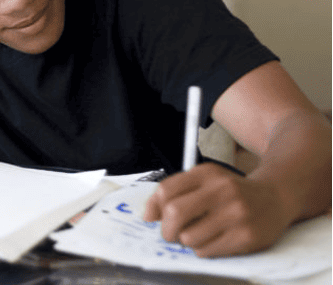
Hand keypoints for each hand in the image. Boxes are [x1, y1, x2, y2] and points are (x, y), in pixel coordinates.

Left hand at [143, 163, 292, 257]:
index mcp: (207, 173)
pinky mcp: (247, 236)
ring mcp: (237, 213)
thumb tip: (147, 216)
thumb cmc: (232, 191)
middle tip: (170, 234)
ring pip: (189, 237)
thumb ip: (174, 192)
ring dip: (187, 241)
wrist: (276, 196)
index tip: (156, 217)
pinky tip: (214, 240)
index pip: (165, 190)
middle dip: (166, 229)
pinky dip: (203, 249)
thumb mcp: (204, 181)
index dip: (154, 208)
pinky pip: (207, 251)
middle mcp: (223, 190)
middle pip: (174, 213)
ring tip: (198, 235)